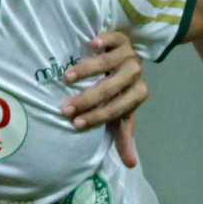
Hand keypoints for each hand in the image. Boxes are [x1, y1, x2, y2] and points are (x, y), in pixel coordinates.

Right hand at [61, 30, 147, 167]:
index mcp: (138, 94)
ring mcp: (129, 55)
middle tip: (64, 108)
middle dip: (87, 100)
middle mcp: (136, 75)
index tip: (76, 124)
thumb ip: (124, 135)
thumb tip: (130, 164)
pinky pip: (114, 39)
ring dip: (87, 71)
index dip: (97, 117)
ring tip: (66, 78)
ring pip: (109, 64)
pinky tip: (90, 44)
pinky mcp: (122, 38)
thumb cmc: (121, 90)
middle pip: (110, 88)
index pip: (117, 109)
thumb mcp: (122, 112)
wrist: (129, 58)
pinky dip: (104, 41)